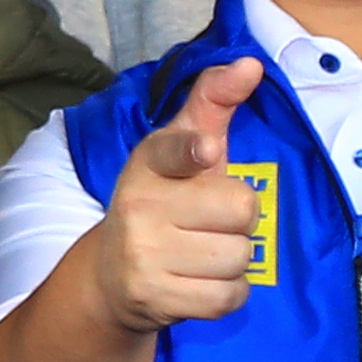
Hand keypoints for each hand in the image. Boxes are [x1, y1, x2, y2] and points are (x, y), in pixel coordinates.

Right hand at [86, 61, 267, 336]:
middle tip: (209, 224)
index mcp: (149, 162)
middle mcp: (138, 206)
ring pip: (238, 257)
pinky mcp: (153, 297)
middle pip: (242, 209)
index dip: (193, 150)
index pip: (173, 150)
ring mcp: (142, 255)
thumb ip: (213, 103)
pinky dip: (227, 293)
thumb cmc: (163, 202)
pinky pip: (228, 296)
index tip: (206, 150)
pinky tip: (200, 282)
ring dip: (233, 260)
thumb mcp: (181, 149)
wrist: (111, 277)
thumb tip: (251, 63)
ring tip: (201, 256)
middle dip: (239, 221)